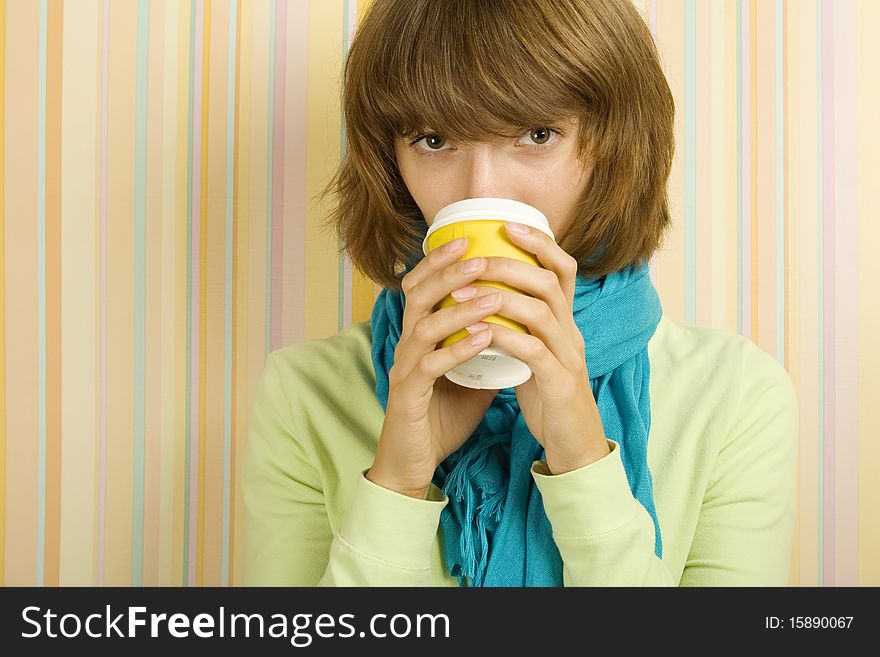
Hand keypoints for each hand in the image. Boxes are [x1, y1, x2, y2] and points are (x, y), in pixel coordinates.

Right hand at [367, 237, 500, 497]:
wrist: (414, 463)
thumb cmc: (441, 417)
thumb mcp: (471, 377)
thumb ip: (487, 350)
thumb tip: (518, 328)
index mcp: (419, 338)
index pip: (422, 287)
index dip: (440, 262)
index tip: (469, 240)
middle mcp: (407, 347)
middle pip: (418, 296)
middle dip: (449, 273)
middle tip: (479, 255)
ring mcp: (405, 370)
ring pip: (423, 326)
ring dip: (458, 308)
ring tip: (492, 295)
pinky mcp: (408, 396)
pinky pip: (430, 366)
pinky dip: (457, 349)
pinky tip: (482, 338)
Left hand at [470, 221, 610, 474]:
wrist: (574, 445)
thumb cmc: (548, 396)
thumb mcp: (538, 353)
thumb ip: (522, 326)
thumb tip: (489, 296)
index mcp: (566, 322)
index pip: (563, 269)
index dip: (539, 243)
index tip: (507, 224)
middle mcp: (571, 332)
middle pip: (550, 282)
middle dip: (510, 265)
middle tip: (474, 259)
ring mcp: (568, 356)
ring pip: (540, 312)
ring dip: (499, 297)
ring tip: (462, 292)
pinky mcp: (558, 382)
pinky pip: (531, 351)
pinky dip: (502, 336)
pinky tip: (476, 330)